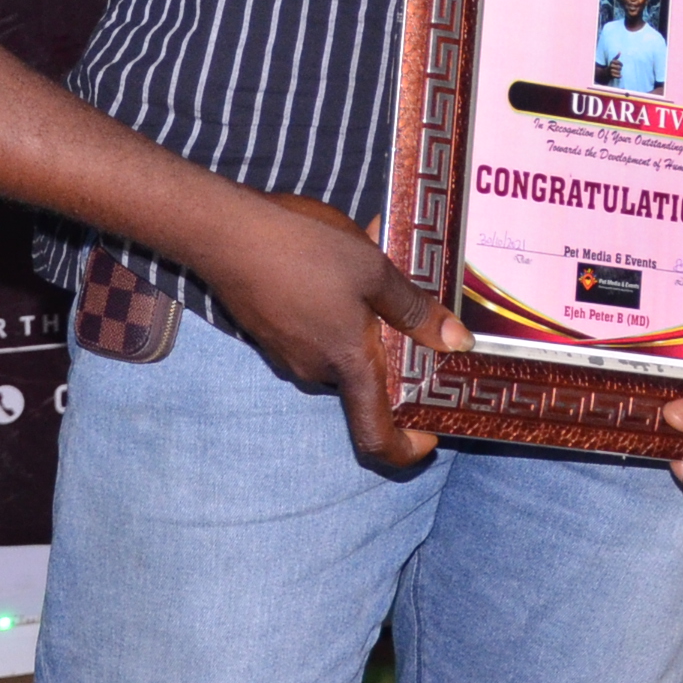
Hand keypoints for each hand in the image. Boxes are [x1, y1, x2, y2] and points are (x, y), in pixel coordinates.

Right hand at [196, 192, 472, 466]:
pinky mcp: (269, 333)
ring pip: (337, 351)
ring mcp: (287, 354)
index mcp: (347, 365)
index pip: (375, 438)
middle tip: (406, 307)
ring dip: (360, 323)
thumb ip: (415, 310)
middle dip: (388, 350)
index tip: (430, 436)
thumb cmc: (303, 250)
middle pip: (362, 381)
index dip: (406, 450)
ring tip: (371, 271)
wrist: (224, 232)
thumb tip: (458, 343)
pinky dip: (333, 311)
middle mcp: (315, 371)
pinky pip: (313, 333)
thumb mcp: (374, 270)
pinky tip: (335, 265)